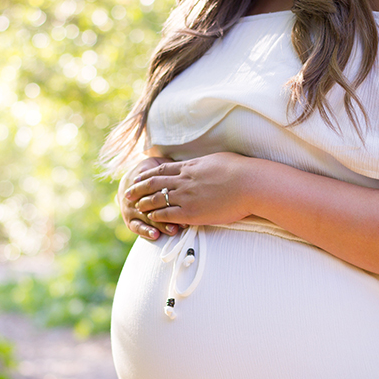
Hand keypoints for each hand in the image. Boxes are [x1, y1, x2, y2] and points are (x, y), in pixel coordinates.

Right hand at [118, 156, 178, 239]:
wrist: (129, 182)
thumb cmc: (151, 172)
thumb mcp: (157, 163)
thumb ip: (166, 165)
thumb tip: (182, 164)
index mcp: (143, 179)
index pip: (154, 186)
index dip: (169, 192)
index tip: (185, 200)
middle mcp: (134, 194)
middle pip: (151, 203)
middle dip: (168, 211)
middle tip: (184, 218)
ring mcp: (130, 208)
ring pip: (146, 217)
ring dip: (160, 224)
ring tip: (173, 230)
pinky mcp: (129, 220)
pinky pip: (136, 226)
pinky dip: (146, 231)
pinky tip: (155, 236)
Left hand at [125, 152, 254, 225]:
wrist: (250, 184)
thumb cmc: (241, 171)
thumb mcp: (219, 160)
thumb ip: (206, 164)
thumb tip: (204, 164)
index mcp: (190, 166)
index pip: (162, 170)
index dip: (147, 174)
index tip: (139, 177)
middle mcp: (184, 180)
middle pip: (154, 183)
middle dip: (138, 188)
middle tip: (128, 193)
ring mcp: (186, 196)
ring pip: (157, 199)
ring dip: (144, 203)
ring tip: (136, 207)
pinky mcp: (192, 212)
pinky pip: (167, 214)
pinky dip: (157, 216)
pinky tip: (151, 218)